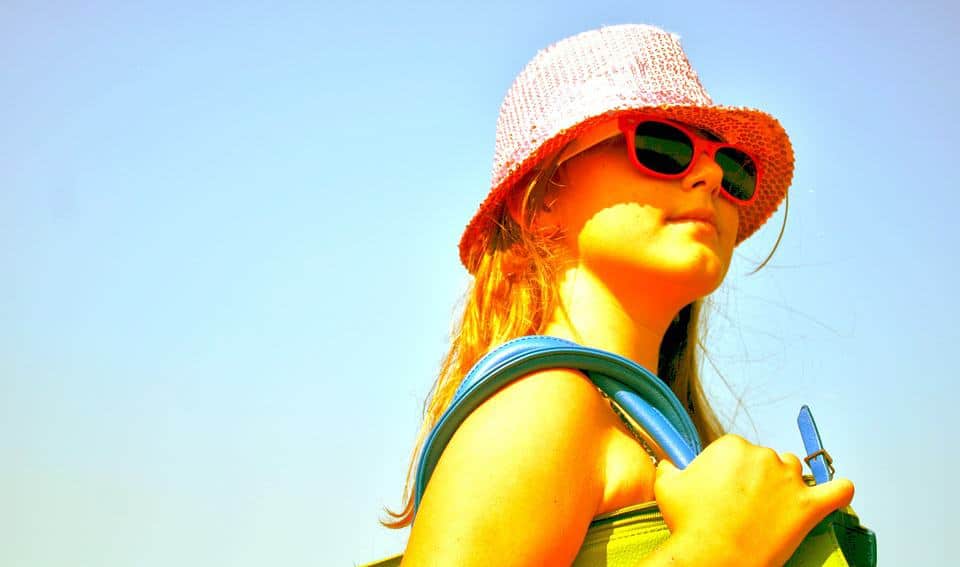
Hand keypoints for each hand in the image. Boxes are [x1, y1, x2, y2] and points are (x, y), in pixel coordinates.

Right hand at [654, 434, 854, 566]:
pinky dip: (839, 491)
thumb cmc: (689, 523)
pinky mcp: (808, 507)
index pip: (736, 450)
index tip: (723, 490)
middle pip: (766, 459)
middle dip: (757, 478)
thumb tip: (669, 464)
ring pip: (795, 471)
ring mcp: (789, 481)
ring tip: (774, 507)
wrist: (713, 558)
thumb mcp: (667, 487)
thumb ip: (669, 468)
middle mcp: (763, 455)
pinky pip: (836, 491)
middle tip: (743, 505)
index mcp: (731, 446)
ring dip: (786, 484)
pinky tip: (839, 492)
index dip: (730, 471)